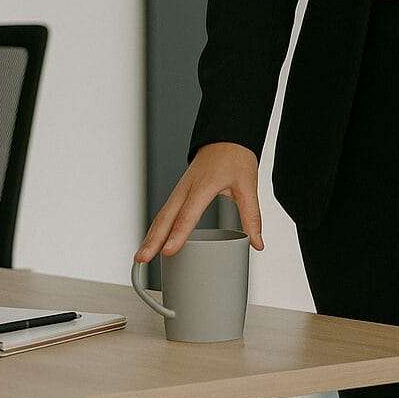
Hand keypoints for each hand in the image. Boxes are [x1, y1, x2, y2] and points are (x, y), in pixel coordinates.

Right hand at [133, 142, 264, 262]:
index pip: (188, 214)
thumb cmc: (235, 158)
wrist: (225, 138)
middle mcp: (187, 188)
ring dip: (150, 236)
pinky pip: (164, 212)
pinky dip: (156, 228)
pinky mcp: (179, 193)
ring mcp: (180, 190)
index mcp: (204, 185)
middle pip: (166, 217)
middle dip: (153, 239)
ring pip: (162, 215)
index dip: (178, 234)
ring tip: (141, 257)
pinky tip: (152, 242)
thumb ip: (252, 216)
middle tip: (142, 259)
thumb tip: (257, 243)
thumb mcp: (248, 185)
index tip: (168, 251)